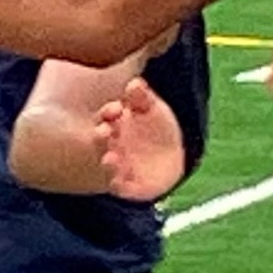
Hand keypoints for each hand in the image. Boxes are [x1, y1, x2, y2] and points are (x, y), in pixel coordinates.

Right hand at [95, 78, 185, 200]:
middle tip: (105, 132)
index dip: (108, 114)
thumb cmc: (156, 127)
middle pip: (101, 143)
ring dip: (107, 164)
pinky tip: (121, 180)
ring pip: (107, 167)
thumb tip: (135, 84)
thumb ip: (142, 97)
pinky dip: (118, 185)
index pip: (104, 118)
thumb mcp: (151, 109)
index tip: (116, 108)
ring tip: (111, 159)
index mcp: (112, 125)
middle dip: (100, 138)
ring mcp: (115, 168)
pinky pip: (119, 188)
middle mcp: (109, 147)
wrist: (171, 158)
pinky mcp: (125, 187)